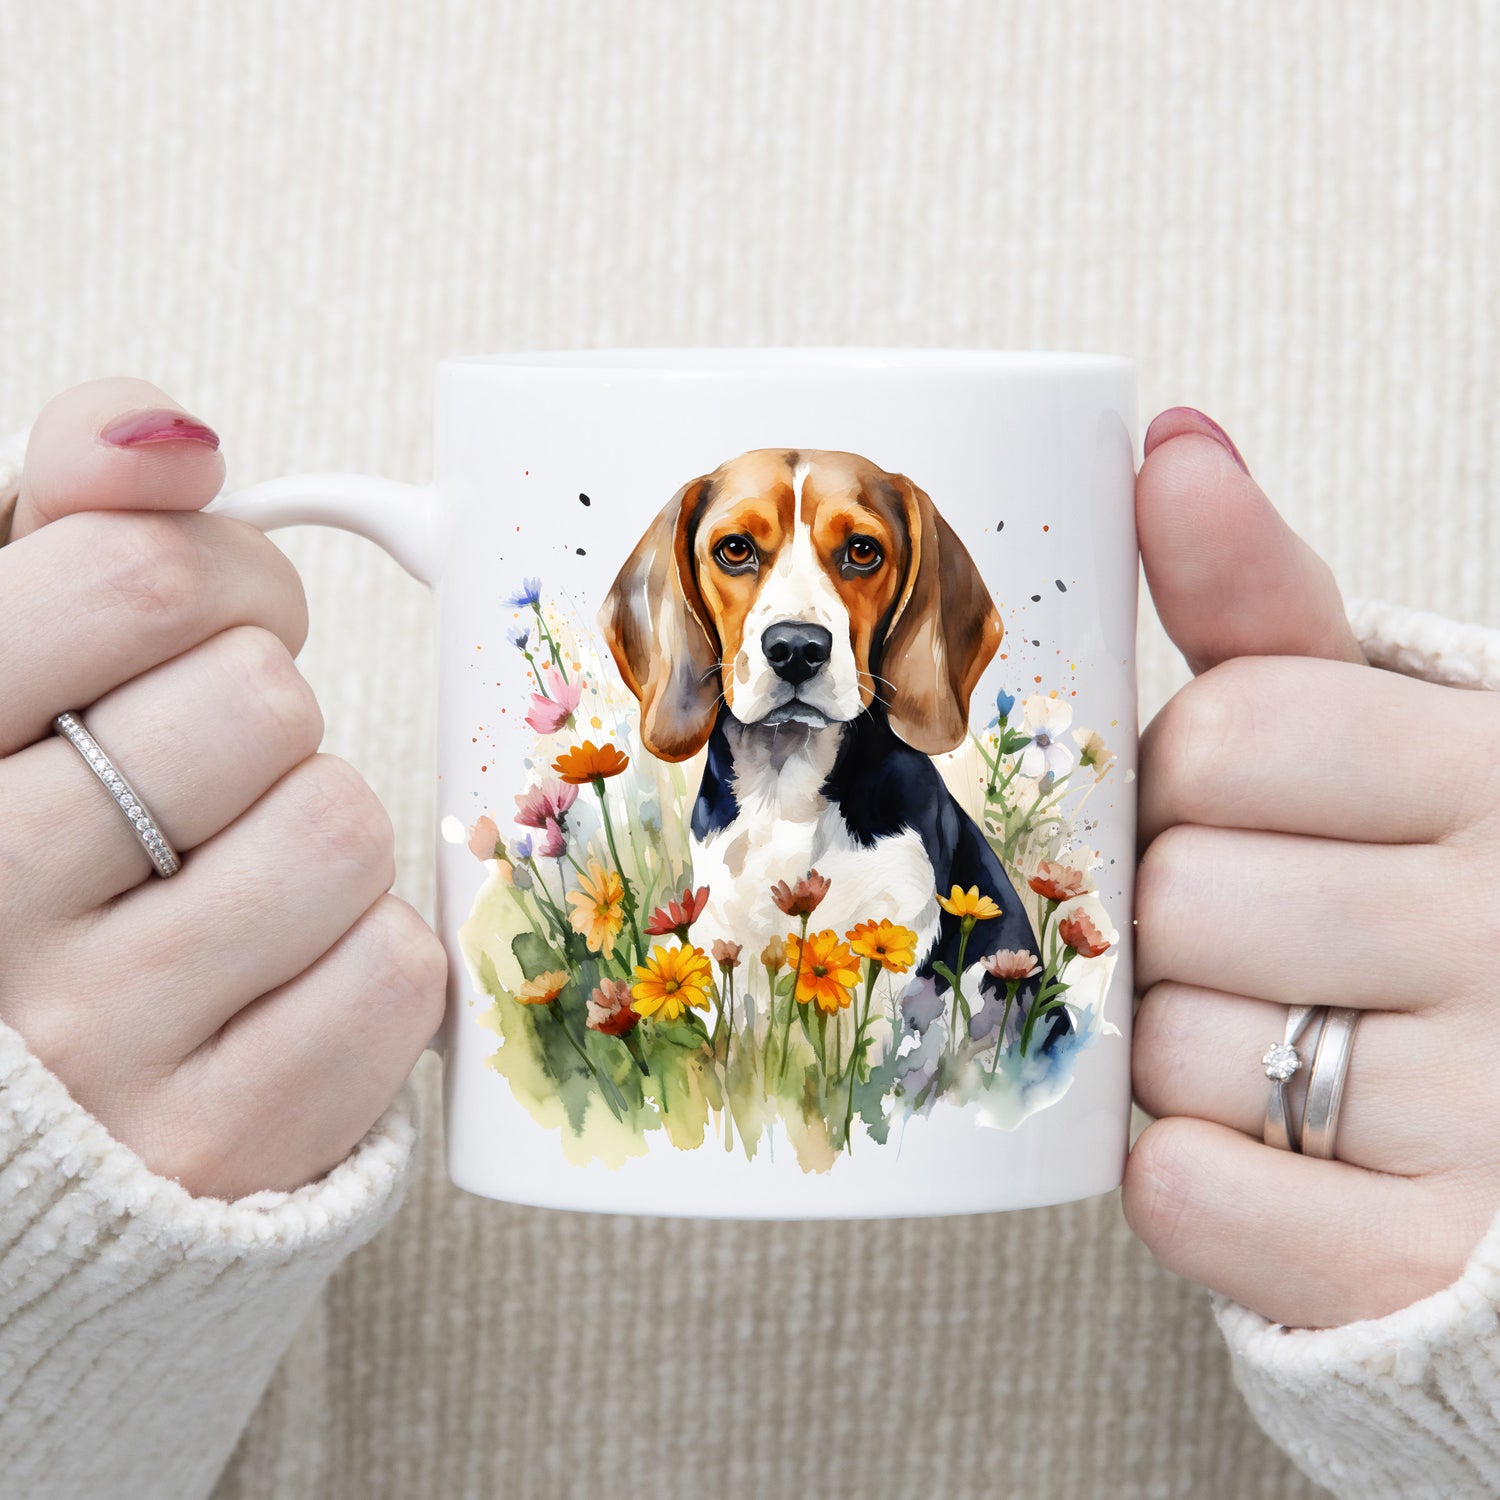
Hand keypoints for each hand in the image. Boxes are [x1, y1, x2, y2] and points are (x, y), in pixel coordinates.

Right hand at [0, 379, 444, 1198]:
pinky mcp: (220, 1145)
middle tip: (211, 769)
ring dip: (315, 833)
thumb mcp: (5, 665)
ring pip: (341, 828)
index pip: (136, 581)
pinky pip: (394, 971)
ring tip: (230, 879)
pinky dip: (364, 958)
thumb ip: (71, 523)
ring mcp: (97, 1046)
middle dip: (264, 711)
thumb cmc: (31, 846)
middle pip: (261, 701)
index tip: (209, 620)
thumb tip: (173, 433)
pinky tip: (273, 978)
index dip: (223, 577)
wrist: (34, 1112)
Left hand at [1123, 407, 1499, 1329]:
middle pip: (1181, 894)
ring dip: (1178, 1048)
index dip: (1187, 776)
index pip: (1232, 732)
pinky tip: (1251, 1147)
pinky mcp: (1422, 1264)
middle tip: (1250, 937)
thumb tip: (1170, 442)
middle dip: (1173, 915)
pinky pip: (1190, 1194)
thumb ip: (1267, 603)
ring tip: (1273, 1039)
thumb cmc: (1435, 887)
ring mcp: (1491, 1114)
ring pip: (1173, 1049)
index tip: (1230, 804)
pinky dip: (1184, 1175)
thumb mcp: (1386, 728)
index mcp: (1498, 772)